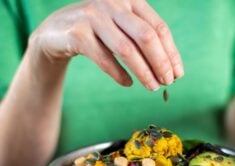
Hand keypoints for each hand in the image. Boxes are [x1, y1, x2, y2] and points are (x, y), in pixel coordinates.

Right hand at [29, 0, 183, 89]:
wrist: (57, 31)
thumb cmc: (98, 32)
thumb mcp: (123, 28)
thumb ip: (144, 41)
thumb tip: (170, 68)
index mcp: (130, 0)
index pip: (159, 28)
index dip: (171, 53)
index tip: (178, 74)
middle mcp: (114, 3)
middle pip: (147, 37)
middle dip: (161, 63)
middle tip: (168, 82)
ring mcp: (94, 16)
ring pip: (126, 49)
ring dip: (143, 72)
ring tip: (153, 88)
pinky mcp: (78, 33)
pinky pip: (104, 59)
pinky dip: (119, 74)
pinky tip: (128, 83)